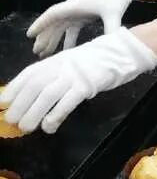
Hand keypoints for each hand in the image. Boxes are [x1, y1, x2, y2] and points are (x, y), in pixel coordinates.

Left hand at [0, 28, 156, 133]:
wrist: (122, 51)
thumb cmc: (97, 60)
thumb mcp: (72, 63)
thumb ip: (57, 74)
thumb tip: (39, 94)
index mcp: (55, 60)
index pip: (28, 74)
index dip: (13, 88)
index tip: (3, 102)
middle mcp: (60, 66)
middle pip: (33, 86)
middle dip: (19, 104)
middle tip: (11, 121)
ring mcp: (73, 75)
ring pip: (47, 95)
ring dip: (33, 113)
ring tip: (26, 127)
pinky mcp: (87, 85)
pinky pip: (67, 102)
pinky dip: (56, 114)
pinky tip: (50, 126)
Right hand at [28, 0, 141, 56]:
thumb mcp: (113, 13)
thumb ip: (111, 28)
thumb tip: (111, 44)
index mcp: (74, 5)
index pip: (52, 14)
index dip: (40, 24)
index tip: (30, 35)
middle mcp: (72, 8)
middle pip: (54, 23)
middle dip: (45, 37)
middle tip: (36, 52)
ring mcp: (77, 13)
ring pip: (61, 27)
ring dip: (53, 40)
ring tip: (45, 54)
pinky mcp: (84, 17)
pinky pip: (71, 30)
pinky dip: (68, 40)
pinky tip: (66, 52)